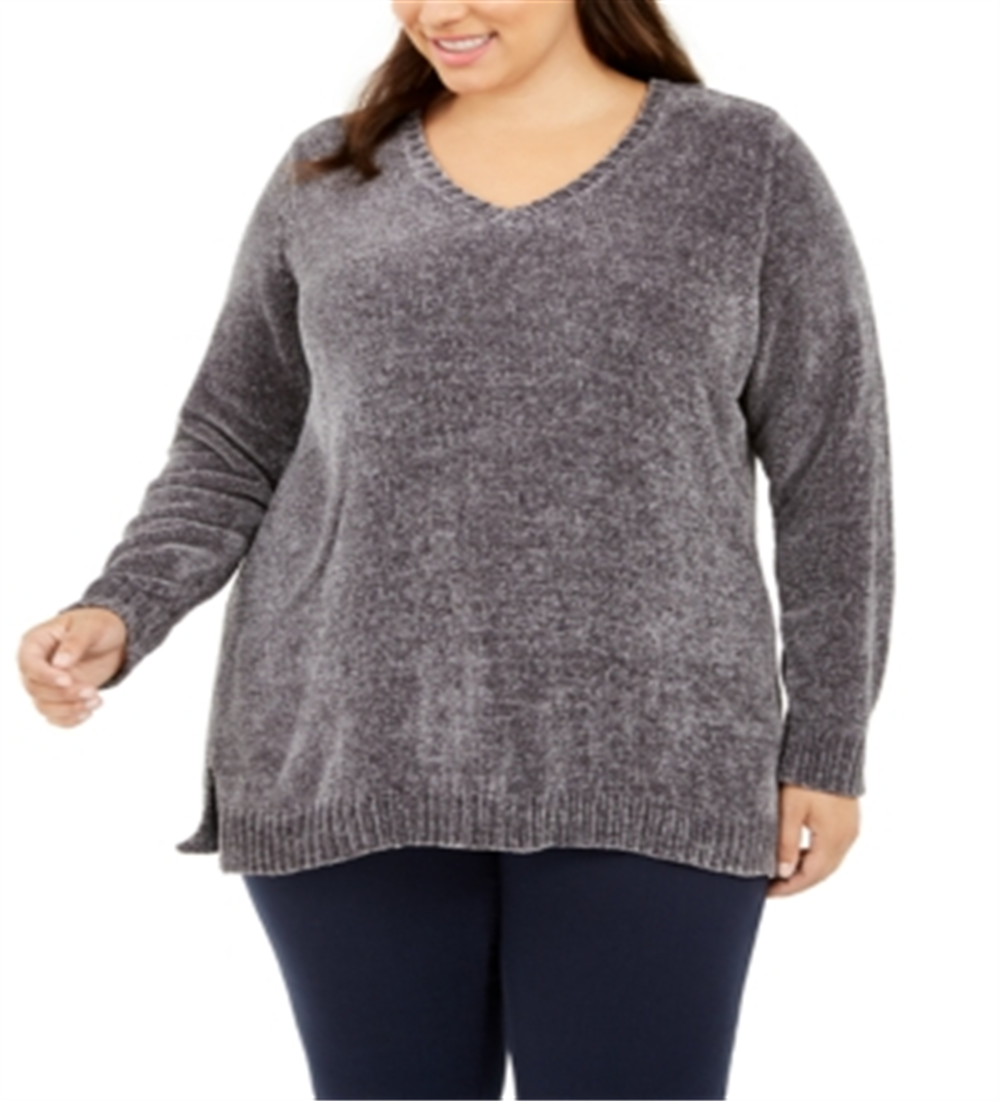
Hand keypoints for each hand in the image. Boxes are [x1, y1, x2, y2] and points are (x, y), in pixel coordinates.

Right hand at [18, 608, 127, 727]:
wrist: (113, 638)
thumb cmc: (98, 624)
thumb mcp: (90, 627)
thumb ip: (75, 642)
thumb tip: (59, 663)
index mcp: (36, 643)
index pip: (29, 665)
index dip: (45, 676)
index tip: (68, 680)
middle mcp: (36, 665)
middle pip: (36, 689)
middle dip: (64, 694)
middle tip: (92, 691)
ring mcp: (46, 683)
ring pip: (44, 706)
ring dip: (69, 709)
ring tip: (96, 701)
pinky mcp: (59, 697)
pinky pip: (55, 716)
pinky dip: (70, 719)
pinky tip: (87, 713)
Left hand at [766, 783, 859, 897]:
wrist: (828, 747)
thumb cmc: (806, 776)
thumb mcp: (790, 810)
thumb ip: (785, 843)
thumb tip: (782, 873)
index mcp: (834, 838)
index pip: (811, 875)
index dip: (788, 887)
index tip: (767, 893)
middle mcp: (846, 837)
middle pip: (821, 872)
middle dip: (796, 882)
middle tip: (771, 887)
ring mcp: (849, 828)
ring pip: (826, 861)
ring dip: (805, 869)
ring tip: (778, 872)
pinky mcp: (847, 819)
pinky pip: (830, 847)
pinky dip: (813, 855)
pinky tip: (795, 852)